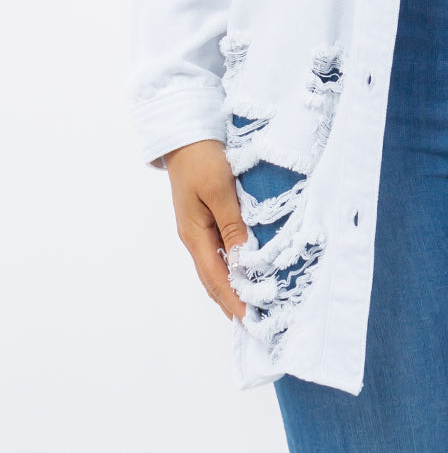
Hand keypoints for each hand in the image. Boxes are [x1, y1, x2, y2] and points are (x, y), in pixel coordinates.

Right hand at [163, 139, 249, 322]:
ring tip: (250, 304)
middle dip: (230, 300)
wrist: (185, 134)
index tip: (248, 320)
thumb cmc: (202, 159)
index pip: (215, 277)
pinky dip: (231, 264)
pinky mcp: (206, 216)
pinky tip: (244, 268)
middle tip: (252, 322)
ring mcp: (198, 227)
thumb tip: (242, 259)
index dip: (231, 299)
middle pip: (213, 277)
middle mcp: (194, 236)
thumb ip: (231, 223)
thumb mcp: (218, 189)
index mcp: (194, 234)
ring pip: (216, 264)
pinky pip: (220, 248)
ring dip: (231, 285)